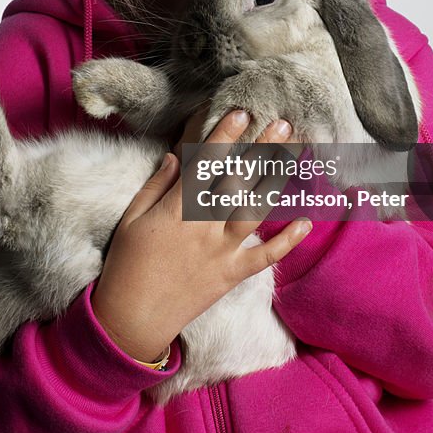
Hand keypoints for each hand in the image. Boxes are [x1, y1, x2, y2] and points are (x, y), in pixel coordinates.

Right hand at [89, 109, 311, 362]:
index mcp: (176, 209)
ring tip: (294, 156)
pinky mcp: (231, 276)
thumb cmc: (126, 265)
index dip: (224, 136)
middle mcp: (203, 226)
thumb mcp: (131, 218)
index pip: (205, 163)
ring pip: (255, 210)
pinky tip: (306, 222)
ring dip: (276, 181)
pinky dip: (286, 241)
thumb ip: (156, 185)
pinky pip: (264, 258)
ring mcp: (221, 252)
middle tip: (282, 122)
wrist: (132, 320)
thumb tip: (176, 155)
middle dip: (261, 149)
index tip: (241, 113)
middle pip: (237, 180)